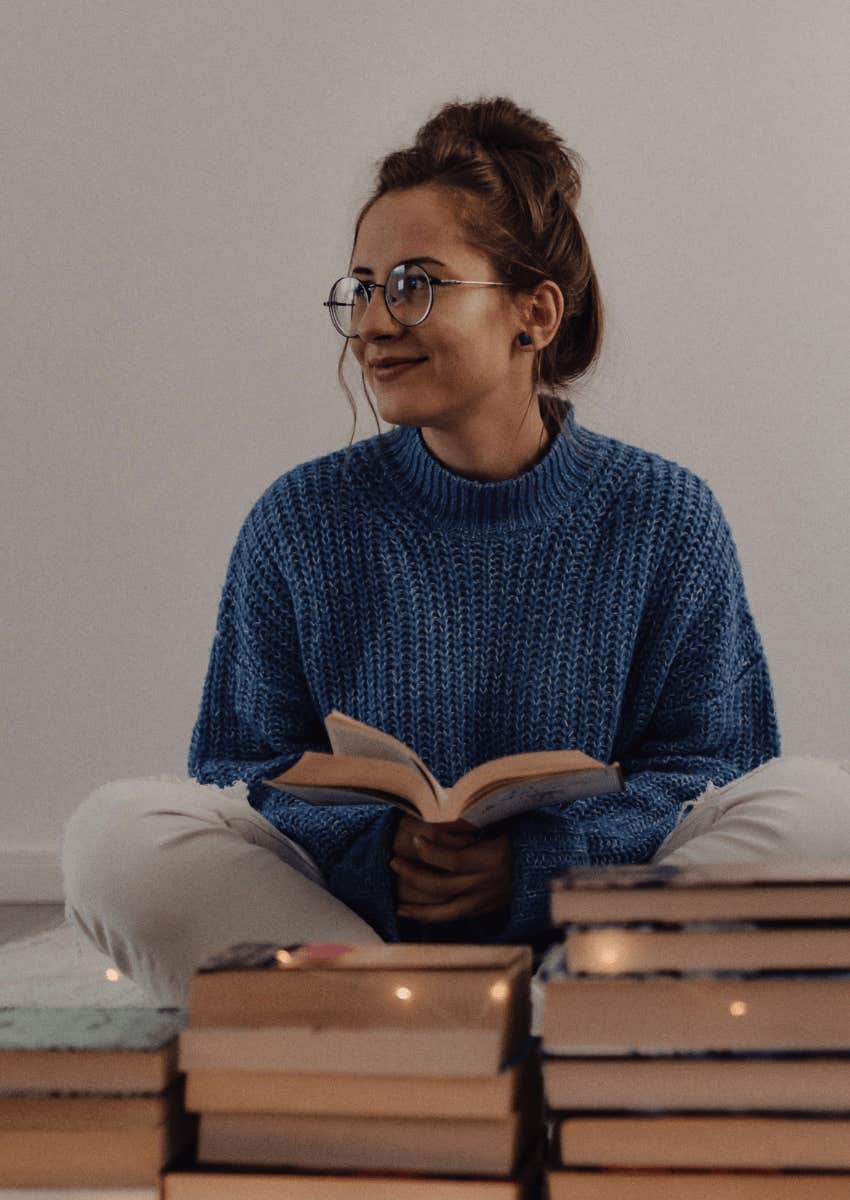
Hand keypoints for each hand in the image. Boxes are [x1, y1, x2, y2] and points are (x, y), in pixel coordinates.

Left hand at [390, 812, 511, 922]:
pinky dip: (431, 916)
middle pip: (443, 885)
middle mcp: (487, 883)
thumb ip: (471, 822)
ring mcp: (485, 900)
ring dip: (418, 907)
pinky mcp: (483, 909)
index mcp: (492, 859)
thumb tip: (439, 811)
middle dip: (414, 875)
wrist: (545, 865)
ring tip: (396, 899)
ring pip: (446, 911)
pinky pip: (453, 917)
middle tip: (393, 861)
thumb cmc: (520, 835)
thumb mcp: (501, 822)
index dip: (431, 851)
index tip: (414, 838)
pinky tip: (411, 913)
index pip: (455, 860)